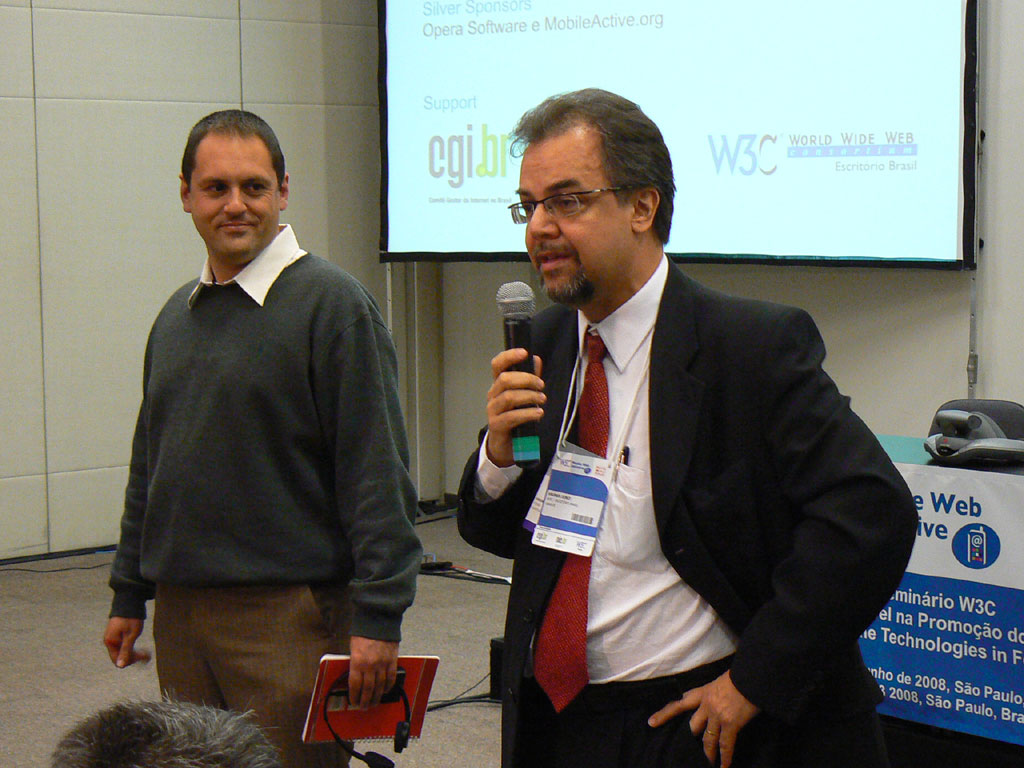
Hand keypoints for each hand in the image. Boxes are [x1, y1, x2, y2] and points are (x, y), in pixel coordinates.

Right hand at [103, 617, 151, 667]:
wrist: (130, 601)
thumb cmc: (131, 618)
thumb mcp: (131, 635)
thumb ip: (125, 650)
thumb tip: (120, 666)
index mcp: (110, 642)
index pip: (117, 660)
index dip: (130, 662)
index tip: (143, 657)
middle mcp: (109, 641)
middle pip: (120, 656)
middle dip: (134, 657)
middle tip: (148, 655)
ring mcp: (113, 637)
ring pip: (123, 651)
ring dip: (134, 653)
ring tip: (147, 653)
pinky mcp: (118, 634)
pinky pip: (124, 645)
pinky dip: (132, 647)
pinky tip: (141, 648)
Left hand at [347, 636, 398, 709]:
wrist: (378, 619)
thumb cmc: (363, 632)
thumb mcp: (353, 648)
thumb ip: (354, 663)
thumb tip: (355, 677)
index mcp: (357, 662)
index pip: (355, 685)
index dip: (354, 696)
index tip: (354, 702)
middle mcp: (370, 665)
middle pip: (368, 689)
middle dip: (366, 700)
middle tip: (364, 707)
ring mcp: (382, 664)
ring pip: (380, 686)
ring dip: (377, 697)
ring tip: (374, 703)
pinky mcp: (392, 660)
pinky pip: (391, 677)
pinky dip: (388, 686)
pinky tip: (385, 691)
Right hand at [485, 348, 544, 466]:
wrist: (506, 445)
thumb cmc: (515, 417)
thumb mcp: (524, 396)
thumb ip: (529, 378)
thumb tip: (536, 359)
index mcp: (498, 385)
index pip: (497, 365)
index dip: (509, 356)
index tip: (524, 353)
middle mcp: (493, 395)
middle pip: (504, 379)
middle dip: (526, 379)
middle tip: (542, 386)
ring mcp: (493, 410)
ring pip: (508, 397)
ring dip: (529, 396)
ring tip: (542, 400)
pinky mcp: (496, 425)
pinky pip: (511, 416)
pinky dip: (527, 413)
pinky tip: (539, 413)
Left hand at [647, 670, 758, 767]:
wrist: (751, 676)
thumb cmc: (740, 675)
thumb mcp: (722, 681)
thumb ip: (716, 692)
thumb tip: (720, 699)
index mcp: (704, 692)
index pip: (680, 703)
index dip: (666, 713)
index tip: (652, 722)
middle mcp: (706, 705)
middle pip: (693, 725)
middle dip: (691, 737)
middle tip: (687, 748)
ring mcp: (717, 716)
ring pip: (707, 739)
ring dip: (707, 753)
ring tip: (707, 763)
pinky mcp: (730, 724)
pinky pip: (725, 745)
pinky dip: (725, 757)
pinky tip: (724, 766)